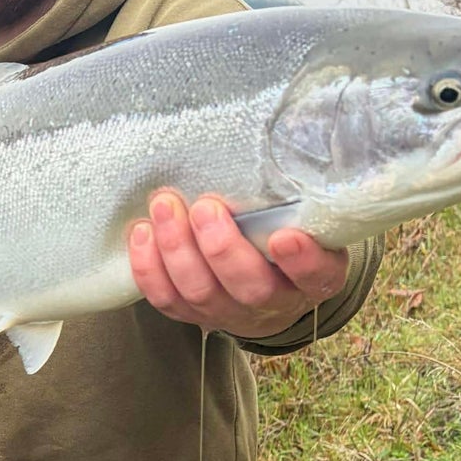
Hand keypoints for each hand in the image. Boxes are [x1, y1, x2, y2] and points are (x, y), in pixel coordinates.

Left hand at [128, 190, 348, 340]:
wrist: (271, 288)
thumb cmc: (288, 237)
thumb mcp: (309, 220)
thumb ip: (299, 200)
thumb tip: (281, 146)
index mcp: (316, 279)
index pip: (316, 276)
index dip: (302, 262)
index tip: (285, 237)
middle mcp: (274, 303)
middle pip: (250, 289)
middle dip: (221, 248)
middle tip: (206, 207)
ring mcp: (231, 313)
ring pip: (201, 294)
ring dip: (177, 250)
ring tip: (165, 208)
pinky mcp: (194, 314)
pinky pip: (167, 300)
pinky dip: (150, 268)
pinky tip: (143, 233)